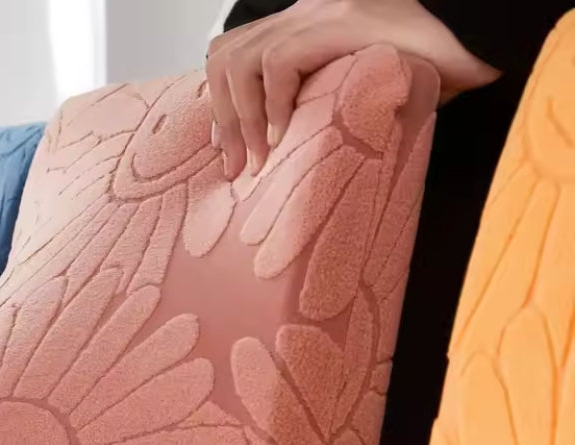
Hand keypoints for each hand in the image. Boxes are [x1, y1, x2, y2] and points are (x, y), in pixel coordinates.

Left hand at [206, 0, 499, 178]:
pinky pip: (278, 62)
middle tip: (238, 168)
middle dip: (222, 118)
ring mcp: (321, 11)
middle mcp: (306, 11)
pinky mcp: (342, 21)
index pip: (239, 50)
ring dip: (240, 119)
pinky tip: (281, 138)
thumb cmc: (435, 67)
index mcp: (307, 24)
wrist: (482, 33)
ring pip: (241, 59)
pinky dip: (271, 106)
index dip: (223, 102)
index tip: (231, 151)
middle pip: (226, 55)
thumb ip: (326, 106)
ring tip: (259, 161)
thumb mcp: (365, 89)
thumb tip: (289, 158)